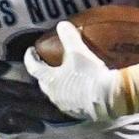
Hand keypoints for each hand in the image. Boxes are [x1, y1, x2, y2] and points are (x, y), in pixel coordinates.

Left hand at [24, 21, 138, 120]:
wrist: (108, 98)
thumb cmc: (89, 74)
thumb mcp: (78, 52)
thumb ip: (69, 37)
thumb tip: (62, 24)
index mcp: (50, 80)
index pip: (34, 68)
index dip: (30, 58)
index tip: (30, 51)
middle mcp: (54, 95)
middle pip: (44, 82)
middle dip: (43, 73)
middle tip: (47, 64)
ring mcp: (65, 106)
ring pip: (57, 93)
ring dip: (58, 85)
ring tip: (64, 76)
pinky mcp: (78, 113)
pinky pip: (70, 102)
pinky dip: (71, 94)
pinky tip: (79, 89)